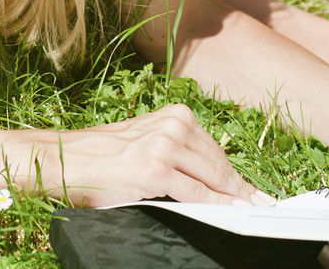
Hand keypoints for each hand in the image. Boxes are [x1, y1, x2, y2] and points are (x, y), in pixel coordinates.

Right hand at [28, 103, 272, 206]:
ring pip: (213, 178)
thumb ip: (178, 150)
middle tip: (262, 204)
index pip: (215, 150)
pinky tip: (230, 213)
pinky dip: (217, 206)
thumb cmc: (103, 156)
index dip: (237, 175)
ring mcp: (166, 147)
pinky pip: (197, 193)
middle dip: (240, 188)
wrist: (66, 159)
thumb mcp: (146, 140)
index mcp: (174, 115)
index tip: (256, 191)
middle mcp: (174, 125)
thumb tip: (212, 178)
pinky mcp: (157, 170)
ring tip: (250, 211)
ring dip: (233, 198)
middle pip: (219, 164)